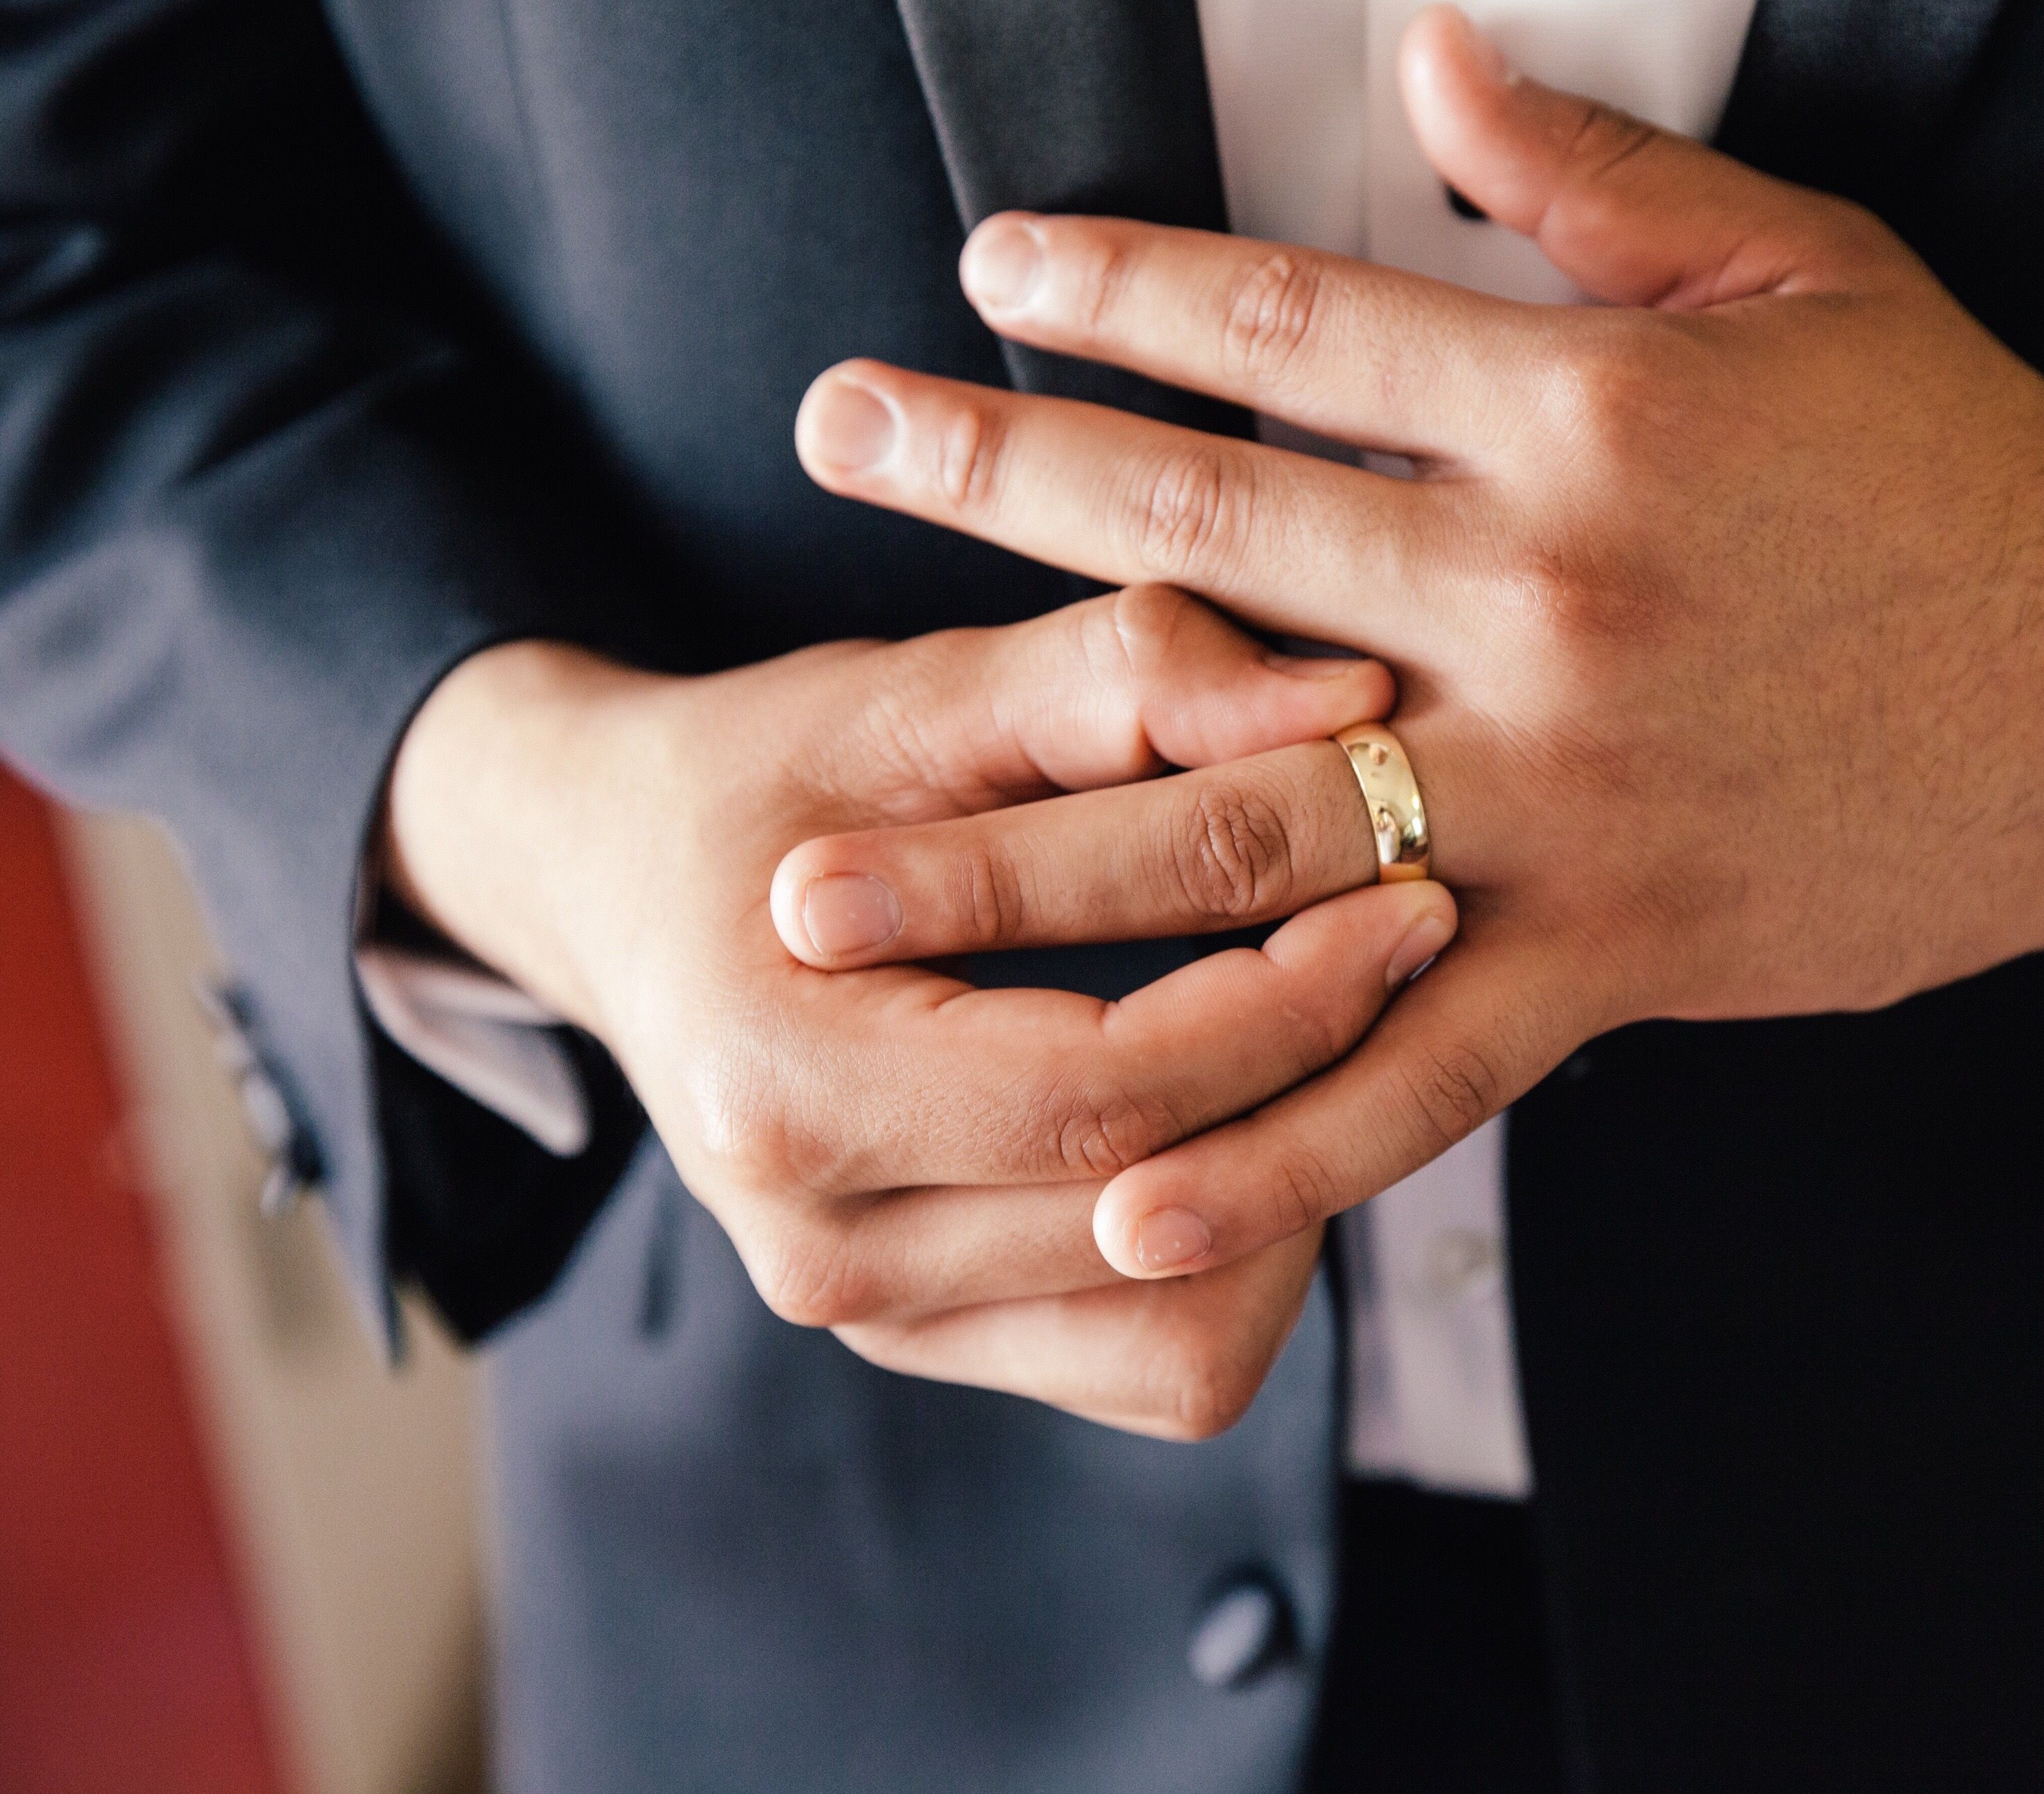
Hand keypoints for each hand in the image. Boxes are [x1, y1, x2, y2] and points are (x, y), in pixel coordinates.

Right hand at [379, 589, 1455, 1436]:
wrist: (619, 881)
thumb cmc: (771, 772)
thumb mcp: (918, 693)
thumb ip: (1122, 677)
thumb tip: (1351, 699)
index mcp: (779, 1090)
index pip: (1100, 1096)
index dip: (1285, 1005)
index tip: (1410, 894)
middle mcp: (812, 1246)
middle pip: (1155, 1217)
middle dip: (1326, 1082)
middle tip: (1424, 934)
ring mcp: (868, 1315)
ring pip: (1185, 1331)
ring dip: (1296, 1182)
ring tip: (1328, 1021)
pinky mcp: (931, 1339)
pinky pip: (1159, 1365)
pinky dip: (1241, 1255)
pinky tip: (1247, 1109)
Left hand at [786, 7, 2043, 1285]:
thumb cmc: (1969, 472)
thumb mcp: (1812, 277)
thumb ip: (1597, 180)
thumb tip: (1428, 63)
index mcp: (1588, 420)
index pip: (1292, 334)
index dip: (1119, 288)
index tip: (981, 269)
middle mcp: (1545, 610)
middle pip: (1210, 545)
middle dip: (991, 490)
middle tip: (821, 450)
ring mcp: (1565, 806)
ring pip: (1248, 834)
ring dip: (1019, 865)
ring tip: (825, 890)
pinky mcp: (1615, 960)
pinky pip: (1413, 1070)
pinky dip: (1267, 1141)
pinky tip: (1112, 1193)